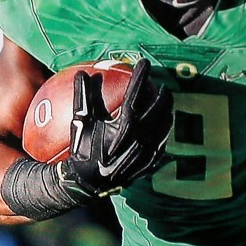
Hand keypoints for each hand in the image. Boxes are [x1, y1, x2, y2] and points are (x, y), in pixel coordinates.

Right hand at [60, 59, 171, 195]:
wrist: (87, 183)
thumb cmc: (82, 151)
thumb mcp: (80, 123)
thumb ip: (83, 98)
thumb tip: (83, 73)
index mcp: (123, 127)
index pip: (135, 95)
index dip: (141, 77)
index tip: (143, 63)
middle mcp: (139, 139)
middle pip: (157, 110)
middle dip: (162, 95)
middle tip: (161, 84)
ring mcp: (146, 152)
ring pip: (164, 127)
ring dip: (166, 112)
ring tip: (165, 102)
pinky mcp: (149, 164)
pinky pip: (162, 144)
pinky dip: (164, 132)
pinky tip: (163, 127)